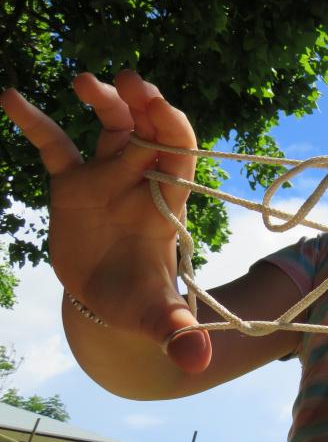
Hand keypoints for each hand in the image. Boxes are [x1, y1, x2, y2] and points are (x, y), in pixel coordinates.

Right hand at [0, 71, 210, 372]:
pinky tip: (11, 96)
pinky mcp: (71, 185)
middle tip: (129, 81)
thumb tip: (195, 361)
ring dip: (103, 102)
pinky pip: (53, 147)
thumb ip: (175, 332)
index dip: (171, 126)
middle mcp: (139, 180)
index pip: (179, 151)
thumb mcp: (156, 317)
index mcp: (166, 201)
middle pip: (147, 129)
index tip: (156, 106)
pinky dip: (35, 123)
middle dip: (142, 103)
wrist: (112, 302)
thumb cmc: (141, 301)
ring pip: (110, 129)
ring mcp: (105, 178)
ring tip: (87, 81)